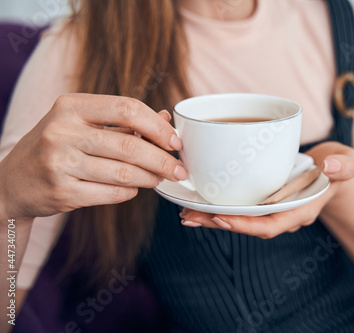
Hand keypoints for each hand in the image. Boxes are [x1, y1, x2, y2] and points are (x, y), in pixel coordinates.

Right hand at [0, 94, 185, 218]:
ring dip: (150, 178)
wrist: (12, 183)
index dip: (158, 126)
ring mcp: (60, 163)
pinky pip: (112, 193)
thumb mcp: (82, 124)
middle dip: (163, 160)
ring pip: (124, 173)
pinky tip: (134, 188)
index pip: (128, 108)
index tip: (175, 141)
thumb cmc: (56, 147)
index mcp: (70, 106)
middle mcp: (62, 132)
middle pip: (130, 146)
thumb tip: (167, 121)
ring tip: (160, 179)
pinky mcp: (62, 192)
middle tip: (180, 170)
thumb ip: (124, 122)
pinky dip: (130, 191)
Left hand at [179, 141, 353, 237]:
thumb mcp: (348, 162)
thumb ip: (345, 165)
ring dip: (211, 216)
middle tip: (188, 216)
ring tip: (184, 212)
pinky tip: (198, 201)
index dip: (245, 225)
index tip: (220, 217)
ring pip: (239, 218)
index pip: (270, 224)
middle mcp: (282, 214)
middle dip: (217, 222)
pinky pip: (239, 206)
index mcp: (300, 210)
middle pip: (247, 225)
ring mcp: (271, 209)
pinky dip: (218, 205)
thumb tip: (331, 166)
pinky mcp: (262, 199)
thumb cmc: (339, 166)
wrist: (333, 171)